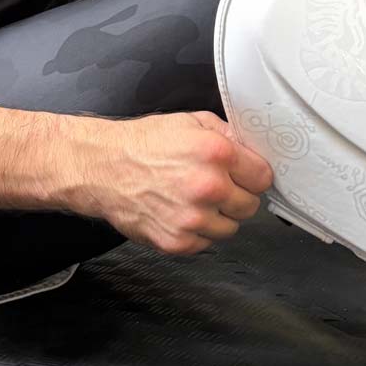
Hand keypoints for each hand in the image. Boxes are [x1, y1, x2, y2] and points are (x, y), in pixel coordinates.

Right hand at [88, 111, 273, 255]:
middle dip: (236, 196)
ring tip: (193, 200)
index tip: (243, 176)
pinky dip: (197, 232)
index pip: (263, 177)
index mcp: (216, 153)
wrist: (102, 168)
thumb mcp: (190, 121)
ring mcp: (193, 219)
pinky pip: (206, 244)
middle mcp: (208, 188)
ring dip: (218, 217)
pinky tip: (180, 213)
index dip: (253, 176)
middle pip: (250, 206)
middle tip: (214, 187)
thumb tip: (251, 150)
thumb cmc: (143, 144)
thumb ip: (227, 134)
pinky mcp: (178, 242)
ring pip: (231, 228)